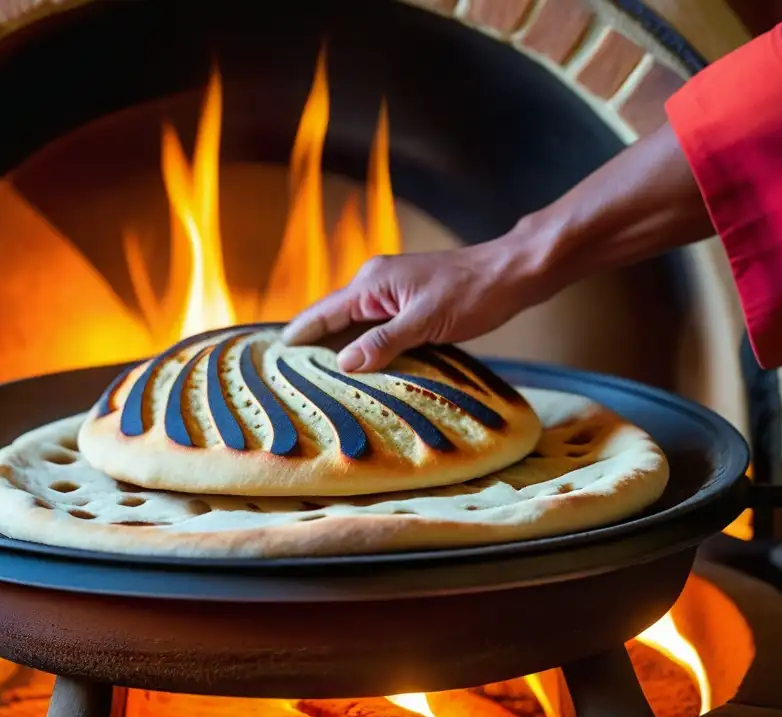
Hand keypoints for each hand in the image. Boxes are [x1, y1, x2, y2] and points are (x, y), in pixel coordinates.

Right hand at [283, 122, 711, 372]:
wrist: (511, 273)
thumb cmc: (473, 293)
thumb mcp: (427, 323)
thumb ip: (383, 343)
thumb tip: (343, 363)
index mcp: (371, 285)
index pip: (320, 314)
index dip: (295, 337)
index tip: (270, 359)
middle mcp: (373, 283)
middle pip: (330, 319)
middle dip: (310, 345)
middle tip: (286, 378)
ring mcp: (390, 290)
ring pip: (351, 324)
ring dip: (336, 347)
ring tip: (314, 378)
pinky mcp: (406, 300)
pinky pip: (372, 325)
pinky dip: (361, 345)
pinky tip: (360, 366)